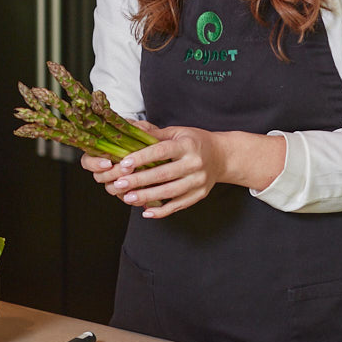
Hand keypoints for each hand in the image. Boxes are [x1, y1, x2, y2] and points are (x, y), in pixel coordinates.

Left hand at [80, 122, 285, 217]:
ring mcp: (198, 181)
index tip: (123, 163)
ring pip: (169, 192)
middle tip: (118, 183)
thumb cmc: (195, 142)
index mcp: (187, 145)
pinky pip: (179, 205)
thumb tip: (130, 129)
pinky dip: (162, 211)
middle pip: (163, 174)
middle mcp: (195, 164)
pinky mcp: (199, 195)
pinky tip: (146, 212)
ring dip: (147, 197)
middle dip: (139, 180)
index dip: (142, 158)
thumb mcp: (178, 132)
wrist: (223, 156)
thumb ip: (155, 134)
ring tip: (127, 198)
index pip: (161, 152)